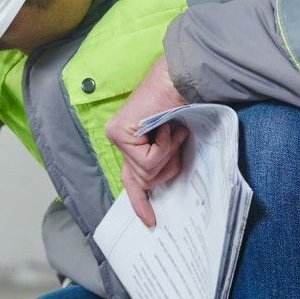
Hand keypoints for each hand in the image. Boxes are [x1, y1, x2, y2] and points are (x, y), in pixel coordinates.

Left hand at [106, 55, 188, 226]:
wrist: (181, 78)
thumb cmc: (182, 104)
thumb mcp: (174, 140)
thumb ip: (162, 160)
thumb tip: (159, 184)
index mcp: (131, 143)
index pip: (132, 179)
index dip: (140, 201)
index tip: (149, 220)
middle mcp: (119, 140)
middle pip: (143, 180)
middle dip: (167, 167)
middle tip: (175, 140)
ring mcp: (117, 136)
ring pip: (147, 172)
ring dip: (169, 154)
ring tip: (173, 131)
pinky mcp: (120, 134)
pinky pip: (148, 161)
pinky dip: (165, 147)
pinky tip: (167, 128)